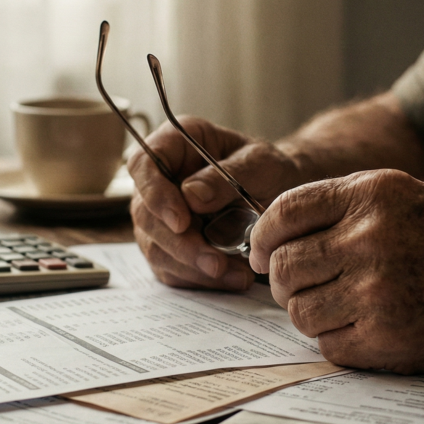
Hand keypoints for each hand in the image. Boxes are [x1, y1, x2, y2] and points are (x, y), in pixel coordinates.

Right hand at [128, 116, 298, 289]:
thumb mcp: (261, 163)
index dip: (155, 195)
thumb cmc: (268, 169)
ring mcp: (160, 216)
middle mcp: (159, 180)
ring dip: (192, 266)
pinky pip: (172, 269)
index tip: (181, 222)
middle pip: (146, 214)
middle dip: (180, 244)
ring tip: (235, 273)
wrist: (280, 194)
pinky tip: (231, 277)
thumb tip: (191, 196)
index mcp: (175, 144)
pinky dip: (200, 279)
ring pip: (155, 247)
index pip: (143, 165)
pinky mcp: (169, 246)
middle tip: (215, 262)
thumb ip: (227, 175)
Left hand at [248, 169, 423, 373]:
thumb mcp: (405, 197)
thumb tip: (271, 236)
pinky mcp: (387, 336)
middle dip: (282, 280)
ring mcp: (377, 289)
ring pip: (298, 309)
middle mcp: (370, 237)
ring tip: (340, 307)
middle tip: (301, 286)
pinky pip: (326, 344)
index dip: (261, 236)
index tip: (259, 252)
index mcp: (372, 194)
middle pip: (283, 265)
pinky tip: (365, 328)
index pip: (284, 212)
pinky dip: (337, 341)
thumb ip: (340, 207)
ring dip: (309, 313)